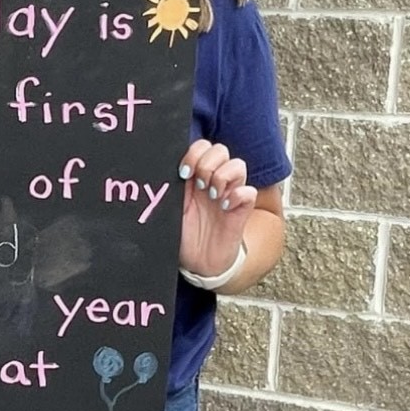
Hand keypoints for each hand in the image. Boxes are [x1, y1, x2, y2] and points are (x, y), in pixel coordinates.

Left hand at [177, 139, 255, 276]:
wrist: (198, 263)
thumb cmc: (183, 235)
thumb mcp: (171, 208)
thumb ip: (171, 188)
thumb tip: (160, 170)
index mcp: (195, 177)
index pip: (202, 147)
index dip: (194, 153)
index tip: (184, 173)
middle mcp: (213, 181)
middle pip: (220, 149)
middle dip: (207, 163)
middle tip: (199, 185)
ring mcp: (229, 193)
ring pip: (238, 164)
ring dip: (222, 177)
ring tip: (212, 196)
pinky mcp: (242, 209)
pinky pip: (248, 191)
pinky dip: (237, 196)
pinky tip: (225, 208)